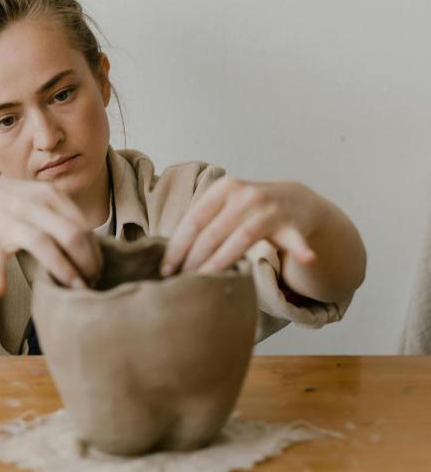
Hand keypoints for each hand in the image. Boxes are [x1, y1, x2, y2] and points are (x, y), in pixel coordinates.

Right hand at [0, 174, 102, 297]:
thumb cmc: (6, 202)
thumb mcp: (37, 197)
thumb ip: (63, 216)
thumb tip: (94, 246)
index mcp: (49, 195)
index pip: (84, 226)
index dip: (96, 253)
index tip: (97, 272)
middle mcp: (31, 205)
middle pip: (72, 235)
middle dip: (88, 263)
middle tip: (91, 284)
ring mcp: (8, 221)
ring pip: (43, 244)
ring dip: (63, 270)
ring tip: (73, 291)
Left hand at [161, 177, 318, 275]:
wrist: (296, 199)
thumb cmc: (249, 208)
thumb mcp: (225, 205)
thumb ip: (203, 222)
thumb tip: (168, 254)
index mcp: (223, 189)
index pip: (194, 221)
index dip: (178, 246)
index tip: (166, 268)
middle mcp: (246, 196)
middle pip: (212, 234)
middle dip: (193, 260)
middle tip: (180, 281)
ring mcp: (270, 209)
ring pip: (240, 240)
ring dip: (220, 263)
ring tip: (204, 282)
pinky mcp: (292, 225)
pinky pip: (295, 240)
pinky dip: (300, 249)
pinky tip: (306, 259)